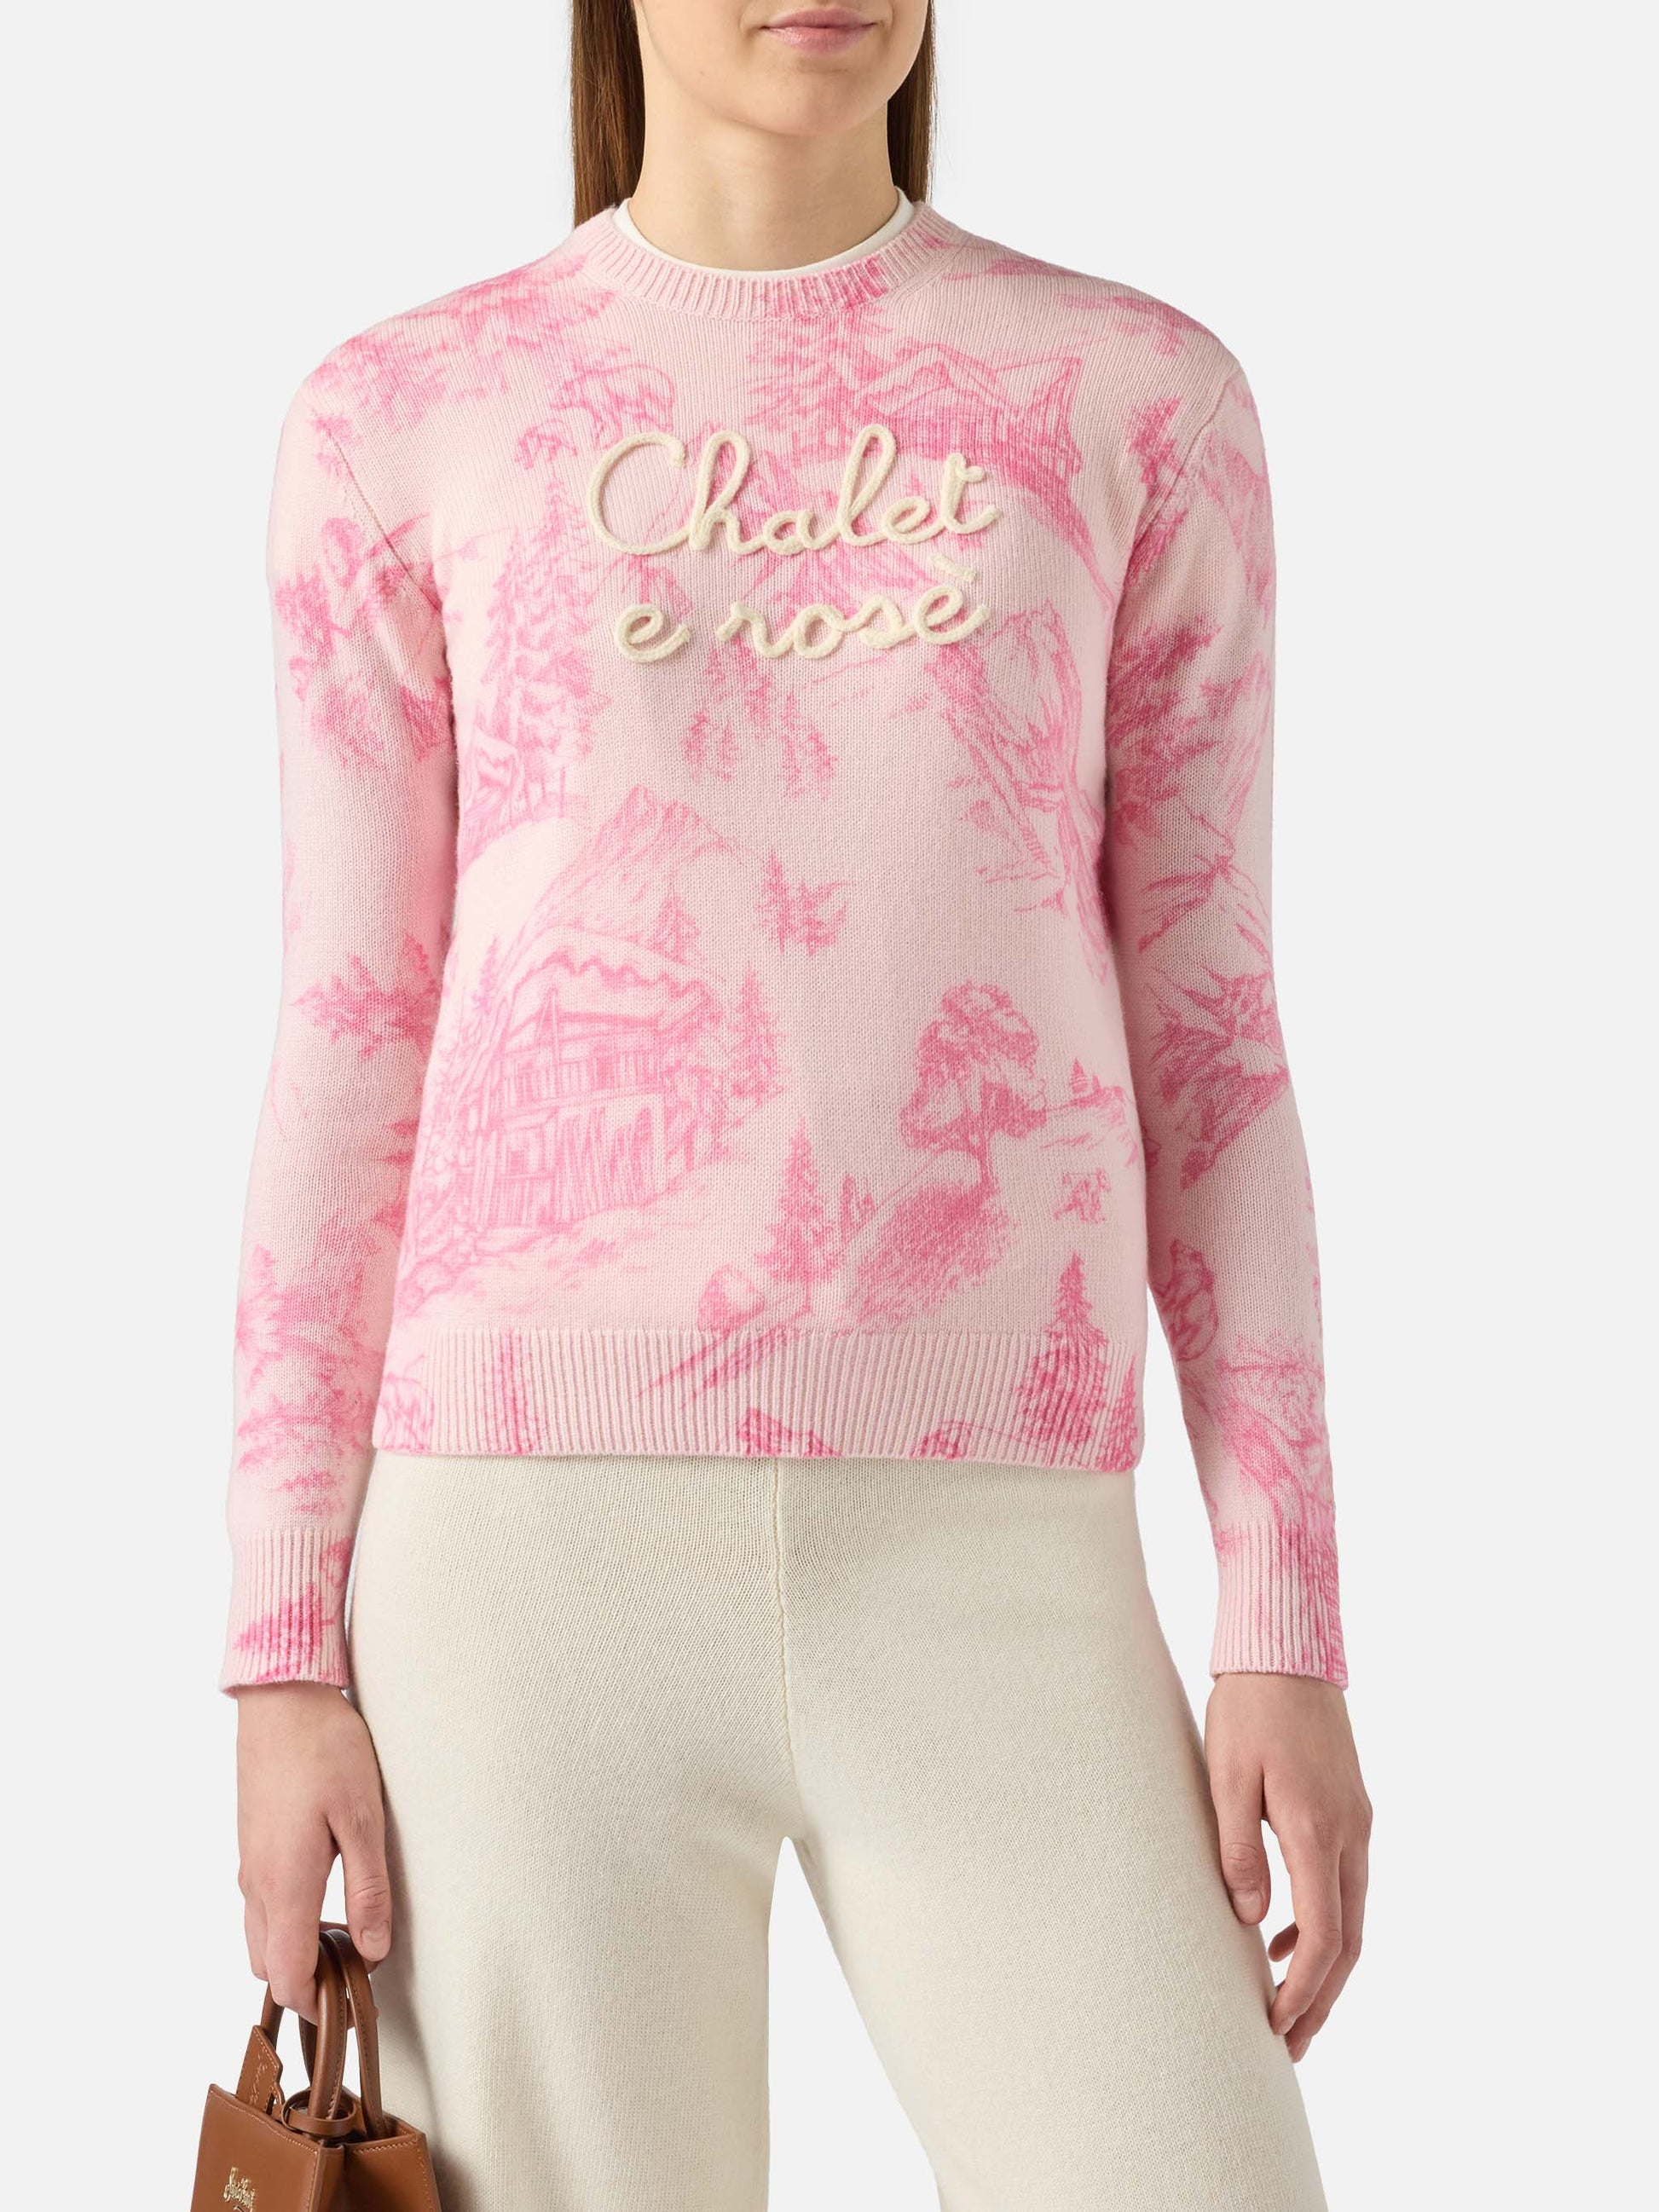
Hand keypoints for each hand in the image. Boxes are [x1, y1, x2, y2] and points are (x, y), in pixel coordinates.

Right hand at [234, 1682, 391, 2021]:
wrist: (282, 1697)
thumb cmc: (325, 1749)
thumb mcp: (363, 1818)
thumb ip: (368, 1890)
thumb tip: (372, 1951)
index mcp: (285, 1884)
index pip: (288, 1976)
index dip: (317, 2005)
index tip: (352, 2008)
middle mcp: (257, 1883)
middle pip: (268, 1966)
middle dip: (304, 1984)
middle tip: (353, 1974)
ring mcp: (248, 1864)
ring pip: (260, 1936)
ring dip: (293, 1950)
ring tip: (345, 1934)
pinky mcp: (251, 1844)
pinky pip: (259, 1904)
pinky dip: (285, 1920)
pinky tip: (324, 1895)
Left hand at [1205, 1673, 1369, 2061]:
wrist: (1288, 1651)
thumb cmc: (1248, 1708)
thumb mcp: (1226, 1777)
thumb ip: (1237, 1850)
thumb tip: (1248, 1920)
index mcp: (1316, 1830)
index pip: (1321, 1937)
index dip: (1302, 1991)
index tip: (1274, 2026)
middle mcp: (1350, 1834)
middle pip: (1348, 1942)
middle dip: (1321, 2000)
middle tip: (1289, 2046)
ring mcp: (1358, 1823)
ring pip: (1353, 1917)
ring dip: (1326, 1968)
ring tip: (1288, 2007)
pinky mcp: (1351, 1810)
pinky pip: (1345, 1885)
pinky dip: (1324, 1924)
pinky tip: (1281, 1935)